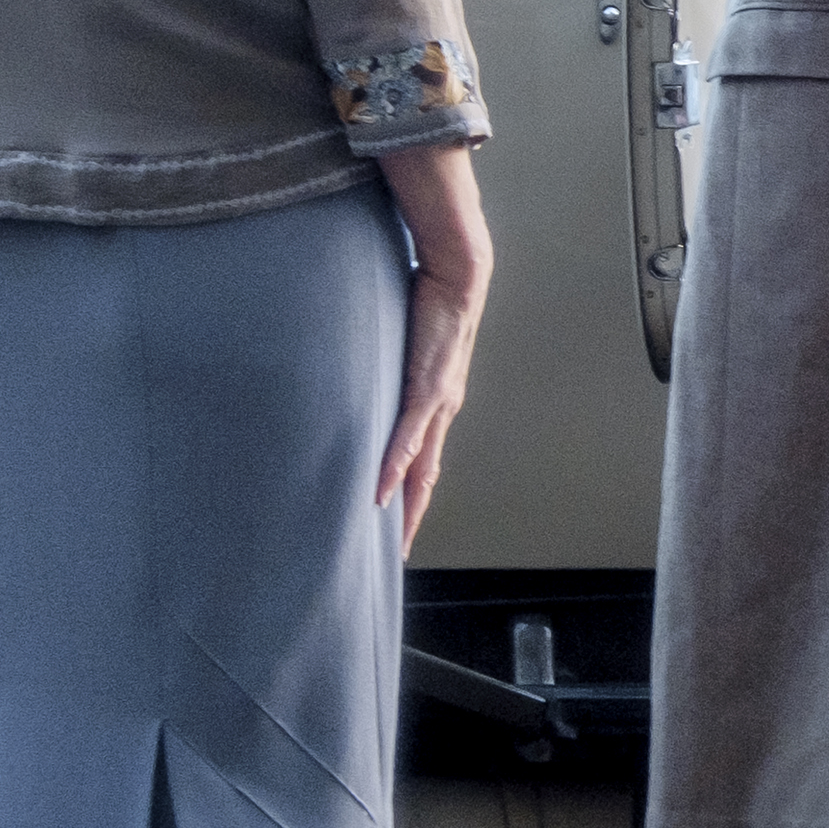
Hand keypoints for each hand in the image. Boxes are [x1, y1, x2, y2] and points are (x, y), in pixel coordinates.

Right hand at [373, 142, 493, 541]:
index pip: (424, 464)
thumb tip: (371, 383)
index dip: (414, 499)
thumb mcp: (407, 349)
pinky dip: (395, 463)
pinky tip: (382, 488)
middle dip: (413, 516)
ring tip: (392, 534)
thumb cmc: (430, 306)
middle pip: (426, 477)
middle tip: (397, 552)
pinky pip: (409, 434)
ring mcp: (437, 402)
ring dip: (406, 502)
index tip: (402, 530)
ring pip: (421, 466)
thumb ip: (393, 371)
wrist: (458, 275)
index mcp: (438, 405)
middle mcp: (442, 411)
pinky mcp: (428, 386)